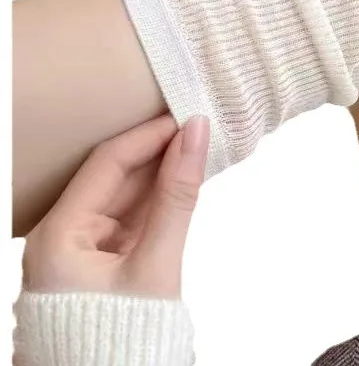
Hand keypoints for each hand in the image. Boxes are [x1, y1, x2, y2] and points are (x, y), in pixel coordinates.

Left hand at [22, 114, 209, 298]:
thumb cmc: (120, 342)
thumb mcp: (156, 264)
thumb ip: (178, 196)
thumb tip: (196, 134)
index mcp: (58, 238)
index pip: (107, 163)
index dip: (149, 135)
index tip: (188, 117)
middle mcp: (63, 240)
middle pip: (115, 177)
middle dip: (159, 152)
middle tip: (200, 128)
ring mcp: (83, 254)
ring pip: (127, 198)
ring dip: (163, 175)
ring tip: (199, 148)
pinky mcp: (103, 267)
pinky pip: (133, 221)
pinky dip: (160, 202)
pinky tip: (185, 182)